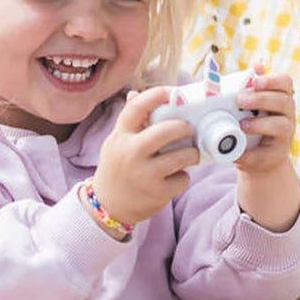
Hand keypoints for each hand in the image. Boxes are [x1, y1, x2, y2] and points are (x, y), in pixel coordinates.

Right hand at [92, 87, 200, 227]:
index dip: (156, 95)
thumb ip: (129, 120)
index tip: (172, 92)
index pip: (137, 108)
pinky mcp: (157, 193)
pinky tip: (176, 176)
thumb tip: (135, 93)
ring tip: (190, 153)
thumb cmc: (116, 167)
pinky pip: (183, 178)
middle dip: (184, 127)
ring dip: (191, 153)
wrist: (107, 206)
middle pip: (167, 131)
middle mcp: (131, 154)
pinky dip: (183, 176)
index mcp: (121, 137)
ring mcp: (145, 175)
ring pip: (182, 156)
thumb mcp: (116, 142)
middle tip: (189, 129)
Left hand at [234, 67, 295, 178]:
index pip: (285, 82)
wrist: (258, 157)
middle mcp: (287, 114)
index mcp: (281, 97)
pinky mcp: (276, 154)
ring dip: (260, 124)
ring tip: (242, 125)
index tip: (255, 81)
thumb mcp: (252, 104)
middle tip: (240, 100)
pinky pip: (266, 153)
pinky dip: (251, 154)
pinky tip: (238, 153)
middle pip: (283, 101)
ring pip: (281, 125)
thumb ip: (253, 85)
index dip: (272, 80)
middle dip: (261, 99)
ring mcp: (285, 135)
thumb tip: (257, 64)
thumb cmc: (253, 123)